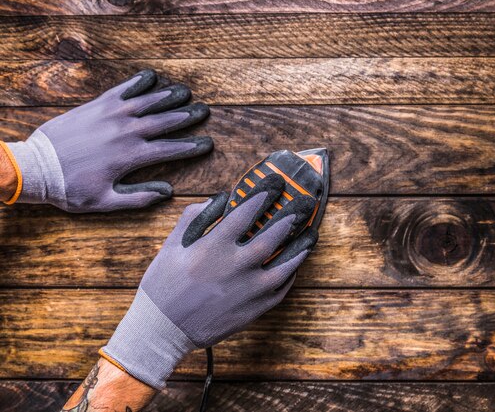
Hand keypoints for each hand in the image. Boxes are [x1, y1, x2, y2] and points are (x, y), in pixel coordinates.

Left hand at [2, 69, 210, 211]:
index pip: (170, 149)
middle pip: (164, 121)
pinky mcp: (96, 105)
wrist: (37, 168)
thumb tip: (167, 193)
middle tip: (204, 111)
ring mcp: (111, 115)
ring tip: (186, 92)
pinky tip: (151, 77)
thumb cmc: (70, 188)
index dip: (191, 146)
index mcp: (130, 157)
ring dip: (168, 96)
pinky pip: (122, 90)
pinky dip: (138, 82)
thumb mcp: (105, 202)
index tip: (208, 143)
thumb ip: (138, 198)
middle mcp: (125, 132)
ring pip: (147, 102)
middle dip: (187, 116)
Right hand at [100, 174, 317, 388]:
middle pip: (273, 235)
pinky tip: (294, 265)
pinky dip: (290, 275)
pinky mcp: (254, 309)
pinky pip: (281, 289)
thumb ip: (194, 217)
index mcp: (214, 247)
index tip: (275, 185)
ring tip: (311, 234)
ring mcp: (249, 290)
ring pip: (286, 264)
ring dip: (301, 247)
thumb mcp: (171, 245)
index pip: (246, 212)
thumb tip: (218, 200)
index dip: (263, 195)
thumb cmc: (163, 285)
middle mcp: (236, 266)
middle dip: (290, 216)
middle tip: (302, 205)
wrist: (162, 329)